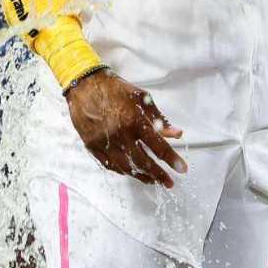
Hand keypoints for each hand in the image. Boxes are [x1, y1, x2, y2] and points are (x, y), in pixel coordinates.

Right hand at [65, 70, 186, 186]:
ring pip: (126, 168)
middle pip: (143, 162)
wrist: (85, 85)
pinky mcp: (92, 146)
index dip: (172, 160)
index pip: (158, 146)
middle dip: (159, 175)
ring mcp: (105, 142)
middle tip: (169, 183)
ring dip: (142, 176)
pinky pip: (110, 165)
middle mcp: (120, 135)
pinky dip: (123, 171)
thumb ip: (160, 119)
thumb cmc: (115, 88)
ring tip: (152, 180)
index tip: (182, 170)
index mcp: (134, 121)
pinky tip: (132, 172)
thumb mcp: (142, 98)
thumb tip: (176, 133)